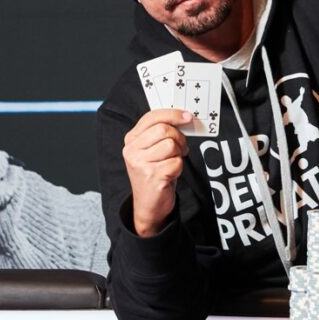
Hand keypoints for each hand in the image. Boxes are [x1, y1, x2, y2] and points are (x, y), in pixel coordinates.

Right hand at [122, 108, 192, 236]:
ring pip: (171, 145)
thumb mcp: (152, 150)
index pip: (152, 117)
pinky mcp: (151, 176)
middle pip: (164, 129)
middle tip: (181, 148)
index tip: (187, 116)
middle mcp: (132, 150)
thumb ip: (161, 133)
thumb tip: (183, 117)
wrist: (149, 205)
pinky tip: (171, 174)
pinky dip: (179, 167)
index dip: (172, 114)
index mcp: (131, 140)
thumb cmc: (154, 173)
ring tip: (173, 162)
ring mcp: (140, 164)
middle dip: (179, 137)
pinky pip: (176, 162)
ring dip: (178, 153)